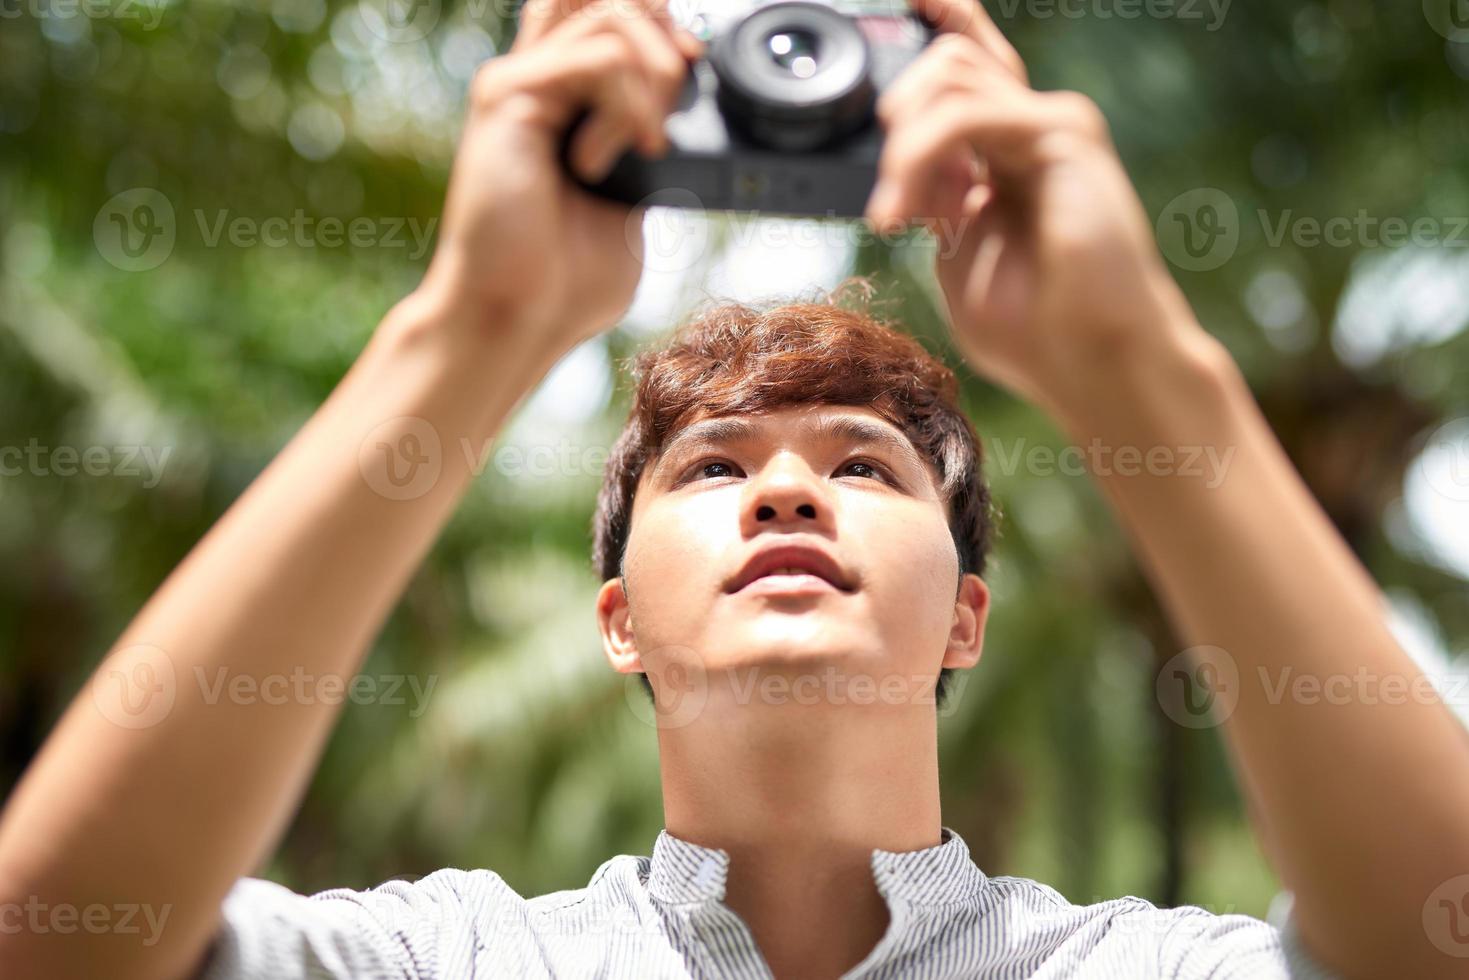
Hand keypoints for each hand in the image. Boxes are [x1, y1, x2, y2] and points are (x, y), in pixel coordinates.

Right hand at [415, 0, 702, 350]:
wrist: (516, 319)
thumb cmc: (562, 284)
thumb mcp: (631, 208)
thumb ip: (650, 157)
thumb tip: (694, 130)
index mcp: (561, 102)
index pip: (601, 12)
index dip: (658, 20)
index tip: (695, 67)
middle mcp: (533, 79)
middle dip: (663, 26)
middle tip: (683, 89)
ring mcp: (518, 83)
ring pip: (611, 15)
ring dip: (658, 75)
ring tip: (654, 142)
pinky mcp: (508, 97)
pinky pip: (598, 58)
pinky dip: (632, 105)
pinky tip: (635, 151)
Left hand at [866, 0, 1202, 420]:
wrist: (1096, 365)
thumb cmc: (1039, 331)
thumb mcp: (959, 257)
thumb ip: (933, 203)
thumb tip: (901, 171)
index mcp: (1012, 150)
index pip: (971, 60)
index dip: (937, 20)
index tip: (898, 5)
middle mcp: (1036, 126)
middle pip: (951, 58)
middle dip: (896, 118)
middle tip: (888, 206)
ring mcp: (1054, 126)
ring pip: (950, 75)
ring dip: (902, 149)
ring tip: (893, 216)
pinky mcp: (1061, 136)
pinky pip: (965, 115)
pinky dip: (920, 157)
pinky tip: (909, 211)